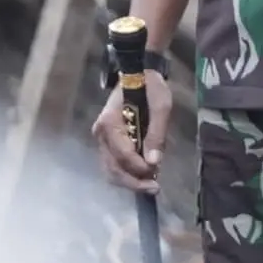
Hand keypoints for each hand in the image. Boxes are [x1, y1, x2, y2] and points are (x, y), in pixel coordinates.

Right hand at [92, 68, 172, 192]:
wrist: (138, 74)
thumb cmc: (151, 87)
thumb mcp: (161, 106)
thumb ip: (157, 133)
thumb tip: (154, 163)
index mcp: (110, 123)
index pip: (123, 155)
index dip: (139, 169)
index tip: (157, 176)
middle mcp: (101, 133)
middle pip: (112, 168)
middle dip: (133, 182)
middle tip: (154, 188)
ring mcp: (102, 138)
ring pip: (110, 169)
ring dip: (129, 180)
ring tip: (150, 184)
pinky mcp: (107, 141)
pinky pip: (113, 163)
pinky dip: (126, 172)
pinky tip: (143, 174)